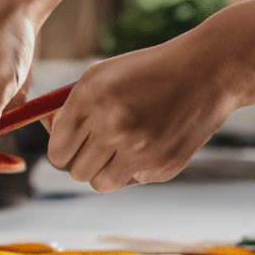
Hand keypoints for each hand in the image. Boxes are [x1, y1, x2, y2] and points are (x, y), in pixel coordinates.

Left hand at [47, 19, 254, 191]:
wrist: (207, 71)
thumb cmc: (146, 72)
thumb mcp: (102, 76)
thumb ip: (70, 107)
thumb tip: (47, 135)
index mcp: (91, 98)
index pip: (58, 150)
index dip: (62, 152)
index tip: (70, 148)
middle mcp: (112, 124)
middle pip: (75, 171)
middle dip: (81, 164)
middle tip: (96, 150)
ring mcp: (138, 149)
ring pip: (100, 183)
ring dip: (105, 172)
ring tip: (121, 149)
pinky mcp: (162, 167)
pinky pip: (132, 181)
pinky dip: (136, 169)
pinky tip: (153, 142)